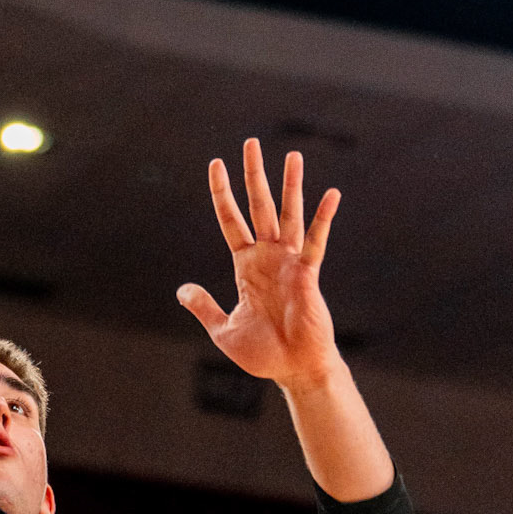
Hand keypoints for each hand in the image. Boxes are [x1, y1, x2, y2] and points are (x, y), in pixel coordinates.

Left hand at [177, 139, 343, 391]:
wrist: (293, 371)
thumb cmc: (263, 354)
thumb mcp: (223, 329)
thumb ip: (204, 306)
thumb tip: (182, 289)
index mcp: (245, 266)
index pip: (230, 220)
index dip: (221, 193)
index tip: (215, 164)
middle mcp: (267, 256)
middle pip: (259, 206)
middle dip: (253, 175)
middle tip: (250, 143)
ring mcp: (288, 262)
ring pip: (288, 215)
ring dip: (290, 185)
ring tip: (292, 156)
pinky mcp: (308, 274)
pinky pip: (315, 241)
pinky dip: (322, 219)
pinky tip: (331, 195)